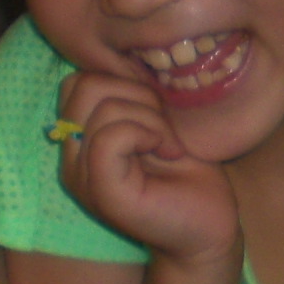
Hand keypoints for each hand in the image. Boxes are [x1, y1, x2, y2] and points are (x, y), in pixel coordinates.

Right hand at [58, 69, 241, 263]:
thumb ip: (132, 96)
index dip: (123, 81)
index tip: (156, 111)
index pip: (77, 81)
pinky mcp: (103, 193)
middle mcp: (72, 159)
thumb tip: (125, 57)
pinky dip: (149, 133)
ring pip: (103, 107)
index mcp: (79, 141)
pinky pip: (111, 136)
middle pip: (83, 85)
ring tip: (169, 145)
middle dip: (136, 94)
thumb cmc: (189, 174)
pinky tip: (170, 153)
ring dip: (150, 118)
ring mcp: (82, 178)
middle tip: (164, 128)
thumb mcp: (157, 122)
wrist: (211, 226)